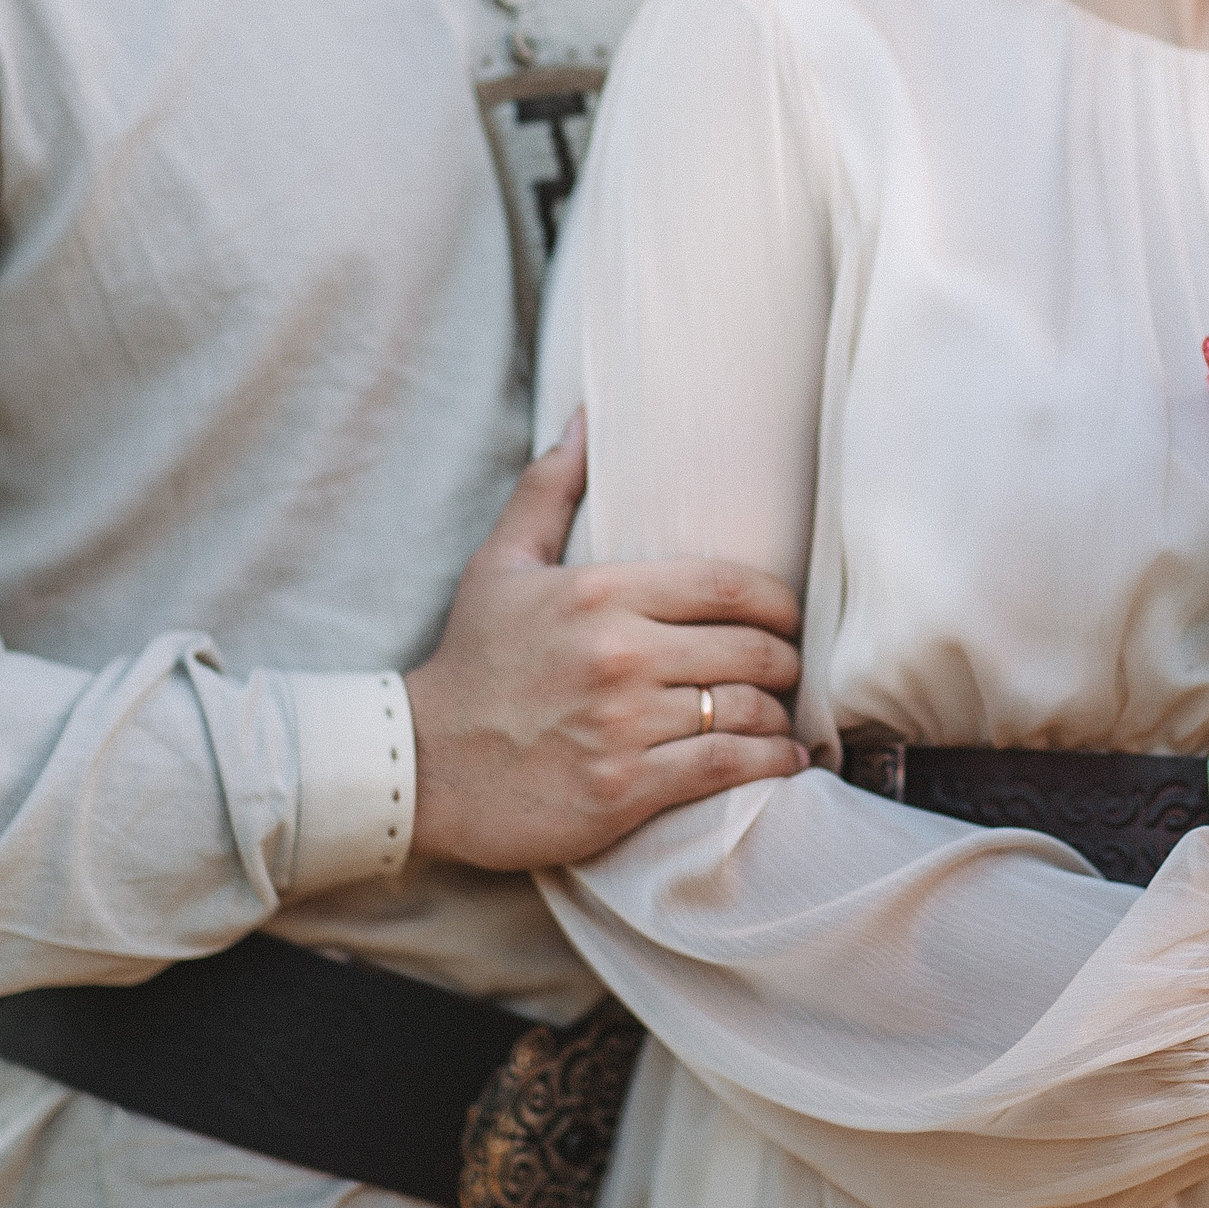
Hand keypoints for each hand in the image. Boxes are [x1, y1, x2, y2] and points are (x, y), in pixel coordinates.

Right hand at [406, 413, 808, 870]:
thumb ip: (548, 490)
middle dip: (785, 661)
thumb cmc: (471, 663)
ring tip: (780, 717)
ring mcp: (623, 725)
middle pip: (751, 649)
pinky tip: (782, 760)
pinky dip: (768, 763)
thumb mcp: (499, 566)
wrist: (421, 768)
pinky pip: (726, 767)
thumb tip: (584, 418)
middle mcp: (618, 655)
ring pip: (746, 710)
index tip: (786, 616)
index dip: (779, 602)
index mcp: (598, 593)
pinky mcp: (624, 789)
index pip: (729, 586)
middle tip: (787, 669)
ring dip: (778, 716)